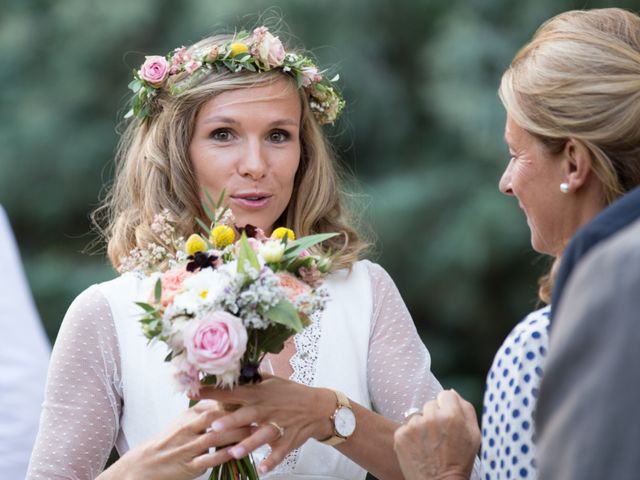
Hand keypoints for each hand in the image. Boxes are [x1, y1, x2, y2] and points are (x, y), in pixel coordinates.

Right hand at [99, 400, 251, 479]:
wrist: (144, 465)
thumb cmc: (168, 441)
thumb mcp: (183, 422)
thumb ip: (202, 412)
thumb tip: (224, 400)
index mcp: (187, 415)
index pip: (212, 402)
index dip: (231, 400)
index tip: (249, 396)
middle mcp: (187, 428)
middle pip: (215, 417)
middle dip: (237, 416)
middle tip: (257, 414)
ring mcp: (188, 447)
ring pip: (215, 437)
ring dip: (237, 434)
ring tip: (254, 432)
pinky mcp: (189, 466)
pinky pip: (210, 458)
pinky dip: (225, 455)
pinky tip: (238, 453)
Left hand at [194, 374, 335, 474]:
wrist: (318, 407)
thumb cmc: (290, 393)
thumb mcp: (271, 380)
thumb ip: (250, 377)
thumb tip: (230, 366)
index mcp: (259, 394)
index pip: (234, 391)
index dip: (215, 391)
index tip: (195, 391)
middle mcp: (267, 409)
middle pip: (247, 415)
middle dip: (231, 421)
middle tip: (214, 426)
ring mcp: (278, 425)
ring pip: (262, 435)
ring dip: (249, 444)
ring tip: (234, 452)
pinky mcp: (287, 439)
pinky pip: (279, 452)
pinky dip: (272, 461)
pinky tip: (262, 469)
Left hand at [393, 389, 480, 479]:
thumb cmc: (460, 461)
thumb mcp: (474, 435)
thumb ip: (466, 409)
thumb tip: (452, 392)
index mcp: (452, 415)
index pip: (445, 395)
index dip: (447, 408)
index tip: (448, 421)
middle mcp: (431, 417)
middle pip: (430, 404)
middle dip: (434, 416)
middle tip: (439, 436)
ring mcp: (414, 426)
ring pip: (417, 415)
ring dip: (422, 426)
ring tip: (429, 444)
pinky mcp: (401, 435)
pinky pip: (406, 427)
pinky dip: (411, 436)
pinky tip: (418, 448)